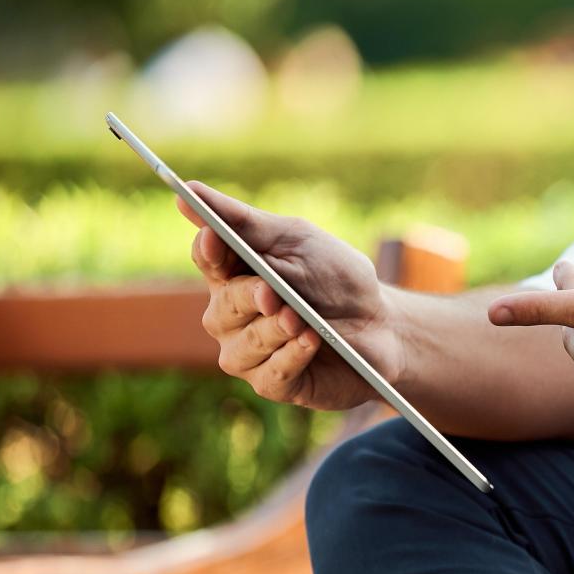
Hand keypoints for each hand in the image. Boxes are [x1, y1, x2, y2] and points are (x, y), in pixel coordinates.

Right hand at [179, 182, 402, 408]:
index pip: (206, 258)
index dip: (209, 250)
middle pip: (221, 306)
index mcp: (234, 273)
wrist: (384, 325)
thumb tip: (188, 190)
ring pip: (242, 346)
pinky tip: (312, 341)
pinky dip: (292, 356)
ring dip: (274, 330)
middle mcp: (232, 316)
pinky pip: (270, 375)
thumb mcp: (298, 241)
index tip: (217, 238)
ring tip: (301, 319)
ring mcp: (250, 352)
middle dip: (248, 297)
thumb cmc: (337, 279)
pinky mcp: (275, 383)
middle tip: (272, 293)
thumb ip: (245, 223)